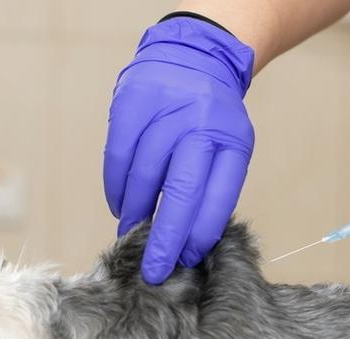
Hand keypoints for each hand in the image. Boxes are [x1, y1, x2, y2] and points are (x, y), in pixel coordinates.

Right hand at [104, 17, 255, 283]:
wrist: (192, 57)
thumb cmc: (211, 119)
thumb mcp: (228, 148)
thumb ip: (212, 189)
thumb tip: (187, 245)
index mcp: (232, 141)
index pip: (218, 197)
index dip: (201, 233)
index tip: (186, 260)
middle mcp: (201, 125)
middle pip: (182, 192)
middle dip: (166, 238)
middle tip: (153, 271)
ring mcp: (165, 112)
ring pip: (144, 178)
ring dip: (136, 215)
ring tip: (133, 235)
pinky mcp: (131, 104)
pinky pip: (118, 159)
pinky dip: (117, 190)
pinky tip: (121, 206)